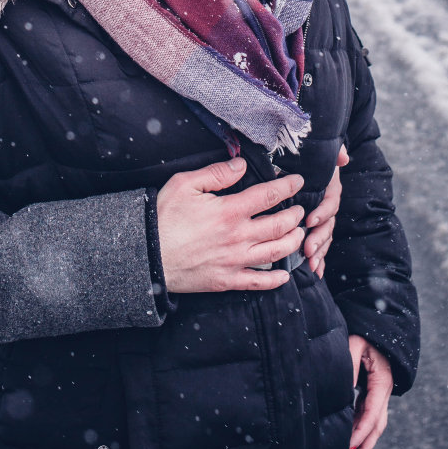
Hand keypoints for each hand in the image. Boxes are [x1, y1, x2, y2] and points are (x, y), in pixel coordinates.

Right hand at [157, 157, 305, 293]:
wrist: (147, 255)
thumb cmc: (163, 216)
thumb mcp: (185, 184)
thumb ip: (216, 174)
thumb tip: (241, 165)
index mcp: (229, 211)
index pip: (268, 196)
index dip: (287, 186)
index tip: (298, 181)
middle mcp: (238, 237)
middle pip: (279, 225)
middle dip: (295, 215)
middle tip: (300, 209)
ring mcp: (234, 261)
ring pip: (275, 252)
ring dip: (292, 241)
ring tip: (299, 233)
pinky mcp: (227, 280)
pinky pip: (258, 282)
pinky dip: (276, 279)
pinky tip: (285, 274)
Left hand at [304, 144, 348, 277]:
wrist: (309, 162)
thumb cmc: (312, 156)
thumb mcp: (321, 151)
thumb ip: (334, 151)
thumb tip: (343, 157)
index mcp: (330, 189)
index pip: (330, 203)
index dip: (322, 213)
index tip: (310, 220)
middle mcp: (329, 205)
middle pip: (328, 225)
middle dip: (319, 239)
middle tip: (307, 250)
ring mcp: (324, 218)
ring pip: (325, 237)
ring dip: (319, 252)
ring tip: (311, 264)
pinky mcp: (317, 228)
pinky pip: (320, 244)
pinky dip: (320, 258)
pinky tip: (316, 272)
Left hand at [348, 335, 392, 448]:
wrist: (379, 326)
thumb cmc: (365, 334)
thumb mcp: (355, 344)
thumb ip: (350, 365)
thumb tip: (343, 389)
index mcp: (382, 382)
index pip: (372, 414)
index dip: (361, 432)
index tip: (349, 447)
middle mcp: (383, 393)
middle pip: (376, 427)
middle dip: (363, 448)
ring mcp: (379, 395)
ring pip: (373, 425)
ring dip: (362, 444)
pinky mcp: (371, 395)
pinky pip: (366, 417)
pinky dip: (359, 432)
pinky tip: (349, 444)